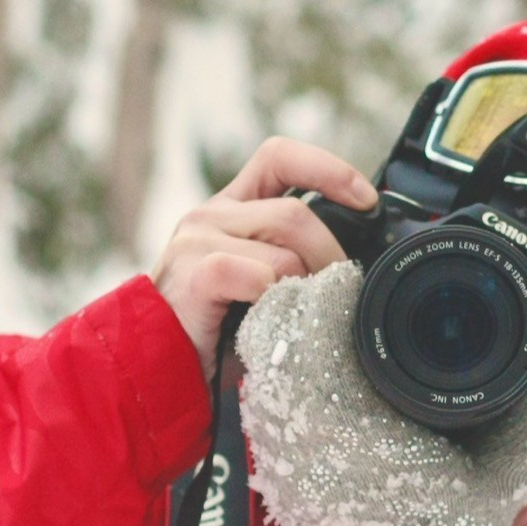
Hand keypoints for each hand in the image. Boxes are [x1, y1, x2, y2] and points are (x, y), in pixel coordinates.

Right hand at [151, 137, 377, 381]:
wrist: (161, 368)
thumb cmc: (217, 330)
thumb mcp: (258, 281)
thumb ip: (291, 257)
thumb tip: (351, 261)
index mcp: (231, 208)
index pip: (280, 157)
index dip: (328, 169)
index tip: (366, 200)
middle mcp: (211, 214)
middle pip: (295, 213)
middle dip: (330, 255)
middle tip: (337, 292)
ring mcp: (197, 240)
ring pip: (284, 249)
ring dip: (305, 285)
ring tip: (294, 314)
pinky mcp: (194, 272)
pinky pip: (258, 276)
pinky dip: (274, 299)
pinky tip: (264, 319)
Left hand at [236, 260, 526, 525]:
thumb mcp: (503, 476)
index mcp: (349, 420)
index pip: (316, 321)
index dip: (338, 288)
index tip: (359, 277)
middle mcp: (299, 424)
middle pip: (278, 323)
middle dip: (310, 296)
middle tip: (345, 289)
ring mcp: (276, 438)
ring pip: (261, 348)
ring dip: (292, 322)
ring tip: (330, 314)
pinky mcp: (269, 448)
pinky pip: (258, 381)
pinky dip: (281, 355)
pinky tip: (315, 353)